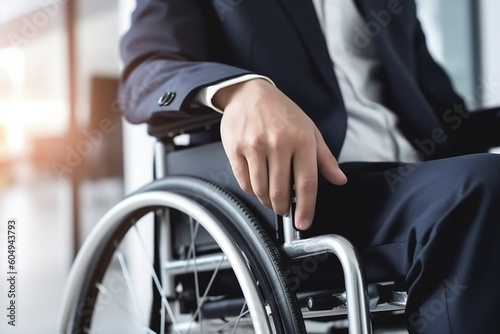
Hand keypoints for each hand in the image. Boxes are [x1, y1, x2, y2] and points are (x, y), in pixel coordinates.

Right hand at [214, 79, 346, 229]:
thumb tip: (339, 179)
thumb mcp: (310, 130)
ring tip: (272, 199)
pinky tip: (258, 186)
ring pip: (261, 190)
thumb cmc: (281, 112)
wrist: (249, 93)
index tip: (304, 222)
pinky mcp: (236, 149)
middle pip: (281, 191)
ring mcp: (255, 146)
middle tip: (285, 209)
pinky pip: (244, 181)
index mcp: (302, 140)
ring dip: (267, 202)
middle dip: (283, 208)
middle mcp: (278, 143)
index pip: (307, 183)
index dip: (307, 208)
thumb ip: (325, 158)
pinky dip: (252, 190)